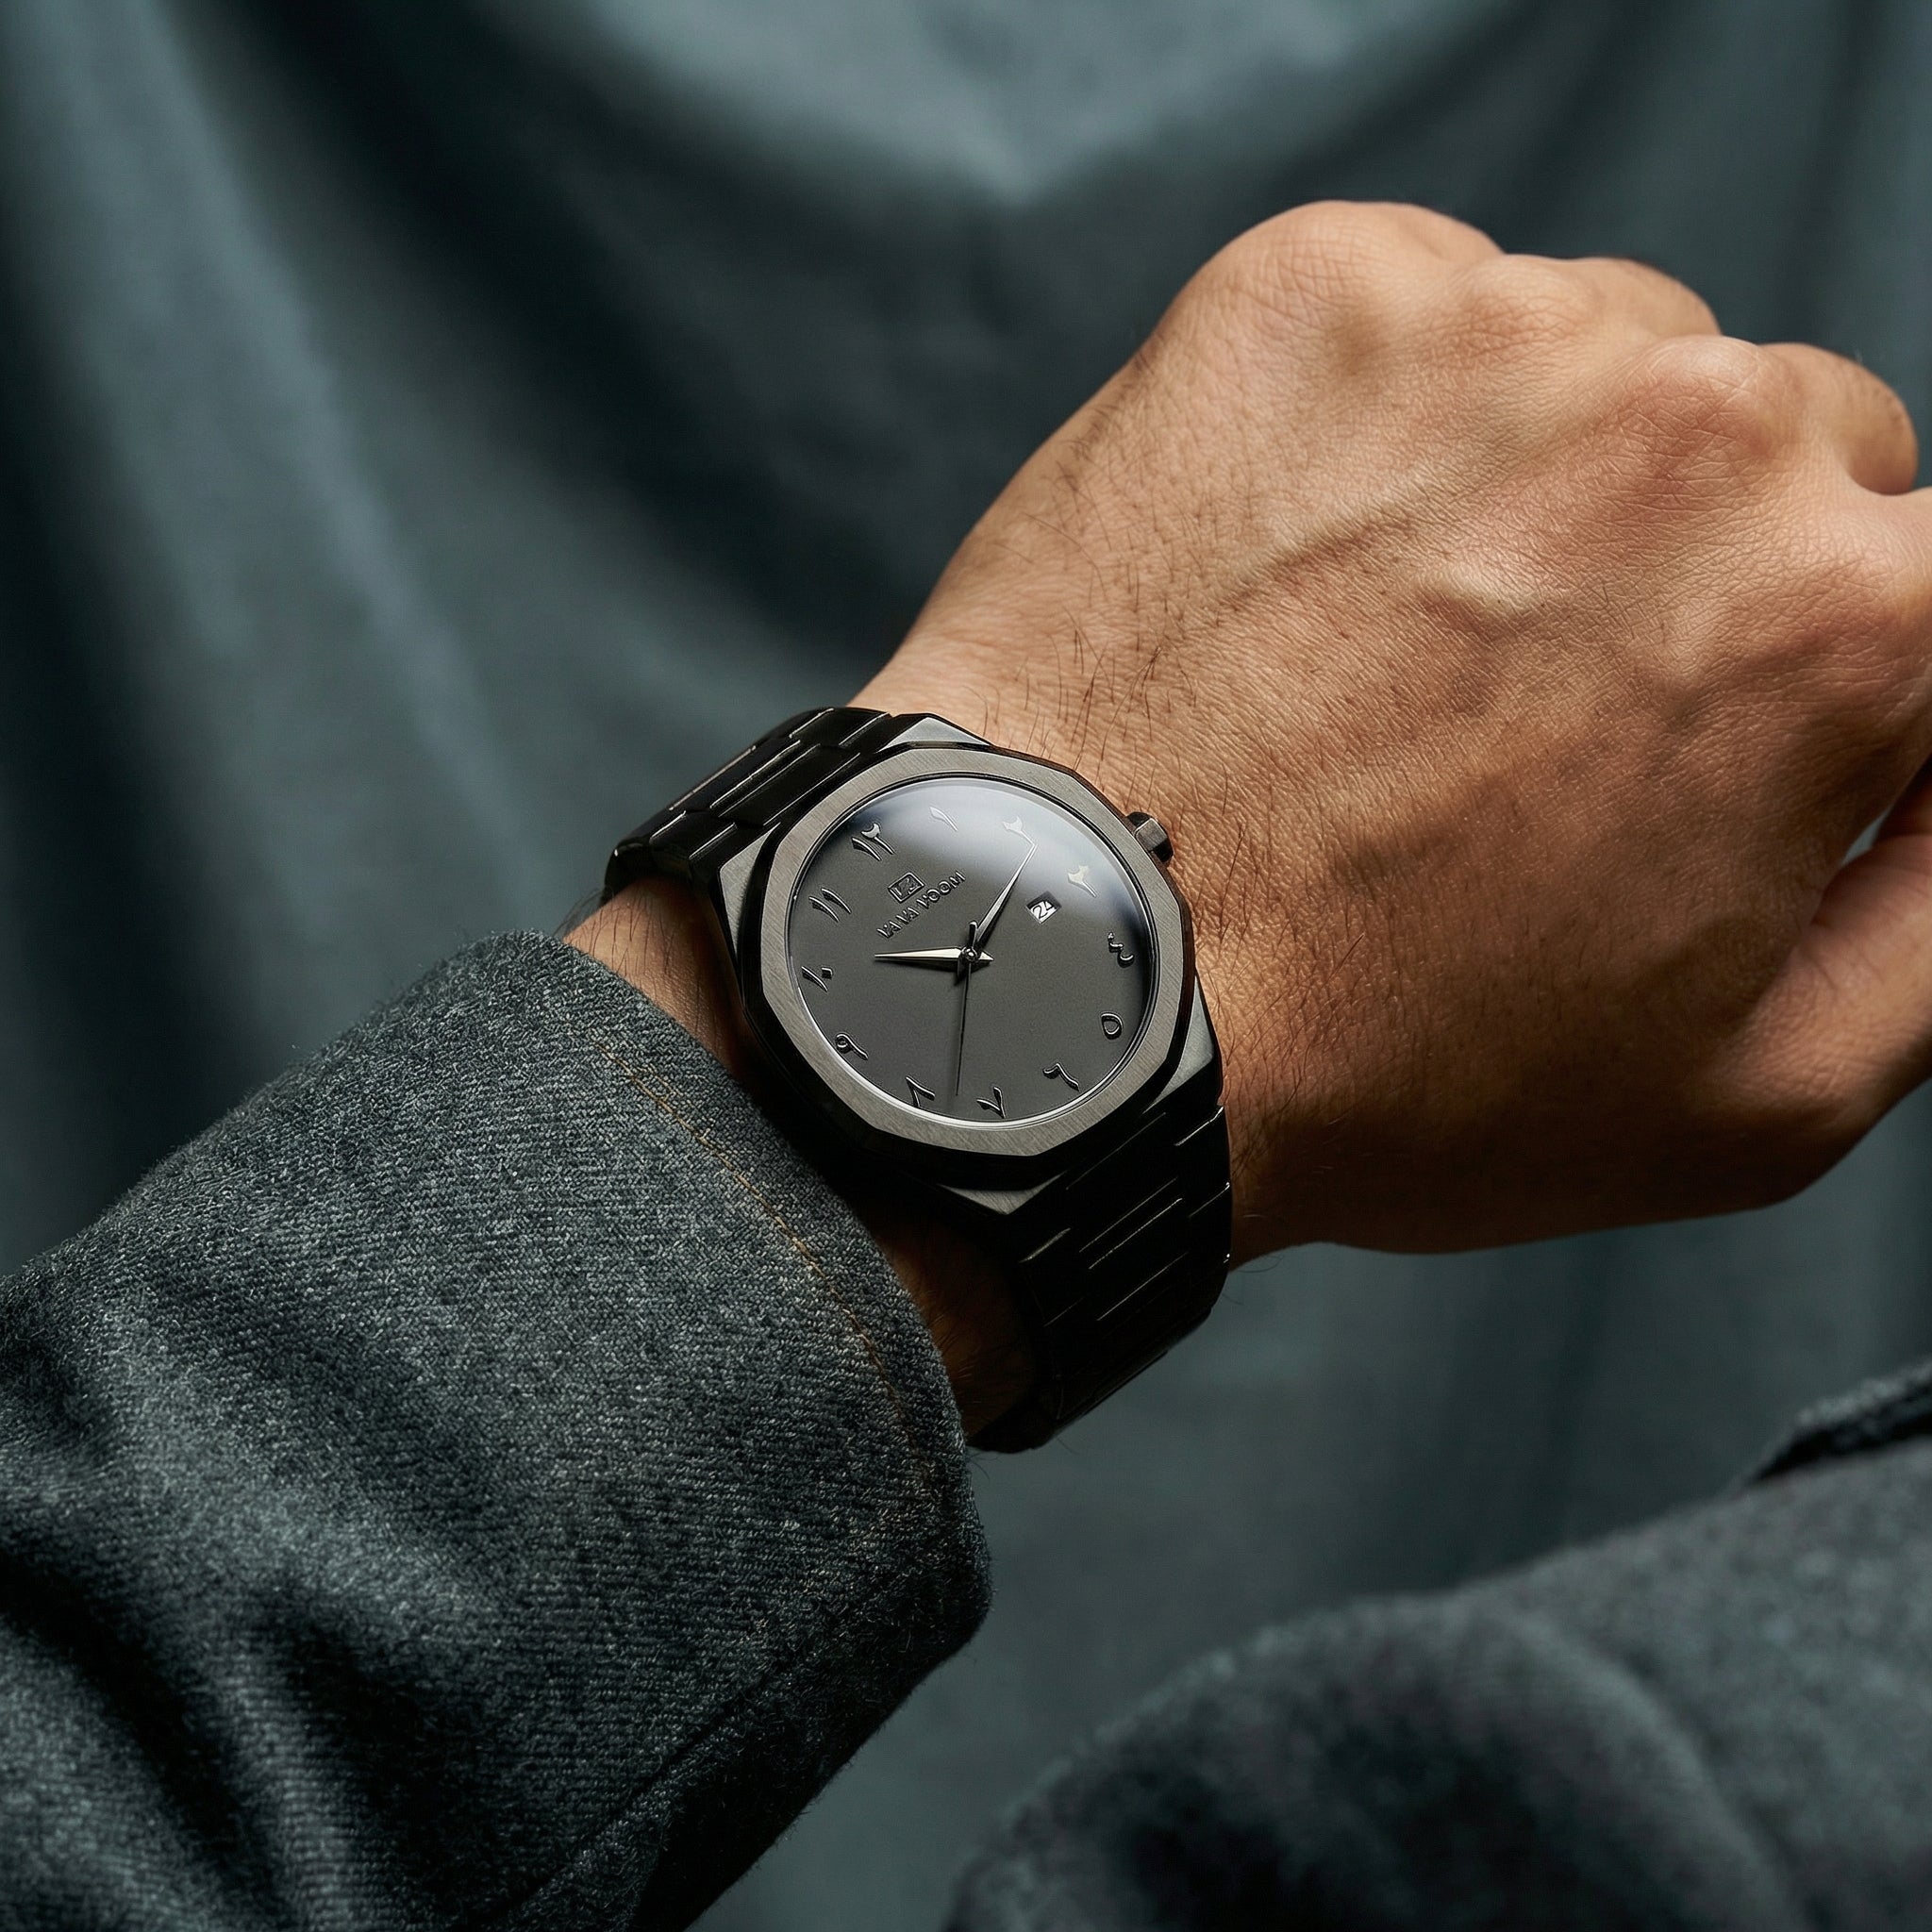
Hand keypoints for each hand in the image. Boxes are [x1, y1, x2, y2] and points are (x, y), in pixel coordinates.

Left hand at [858, 201, 1931, 1258]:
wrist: (1073, 980)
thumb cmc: (1389, 1066)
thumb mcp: (1759, 1094)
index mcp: (1848, 622)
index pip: (1927, 576)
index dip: (1830, 671)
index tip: (1711, 727)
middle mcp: (1699, 436)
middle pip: (1786, 447)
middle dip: (1701, 567)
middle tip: (1531, 713)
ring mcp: (1493, 338)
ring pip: (1609, 362)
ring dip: (1547, 477)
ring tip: (1397, 648)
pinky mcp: (1311, 294)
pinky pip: (1425, 313)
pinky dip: (1390, 416)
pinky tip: (1302, 568)